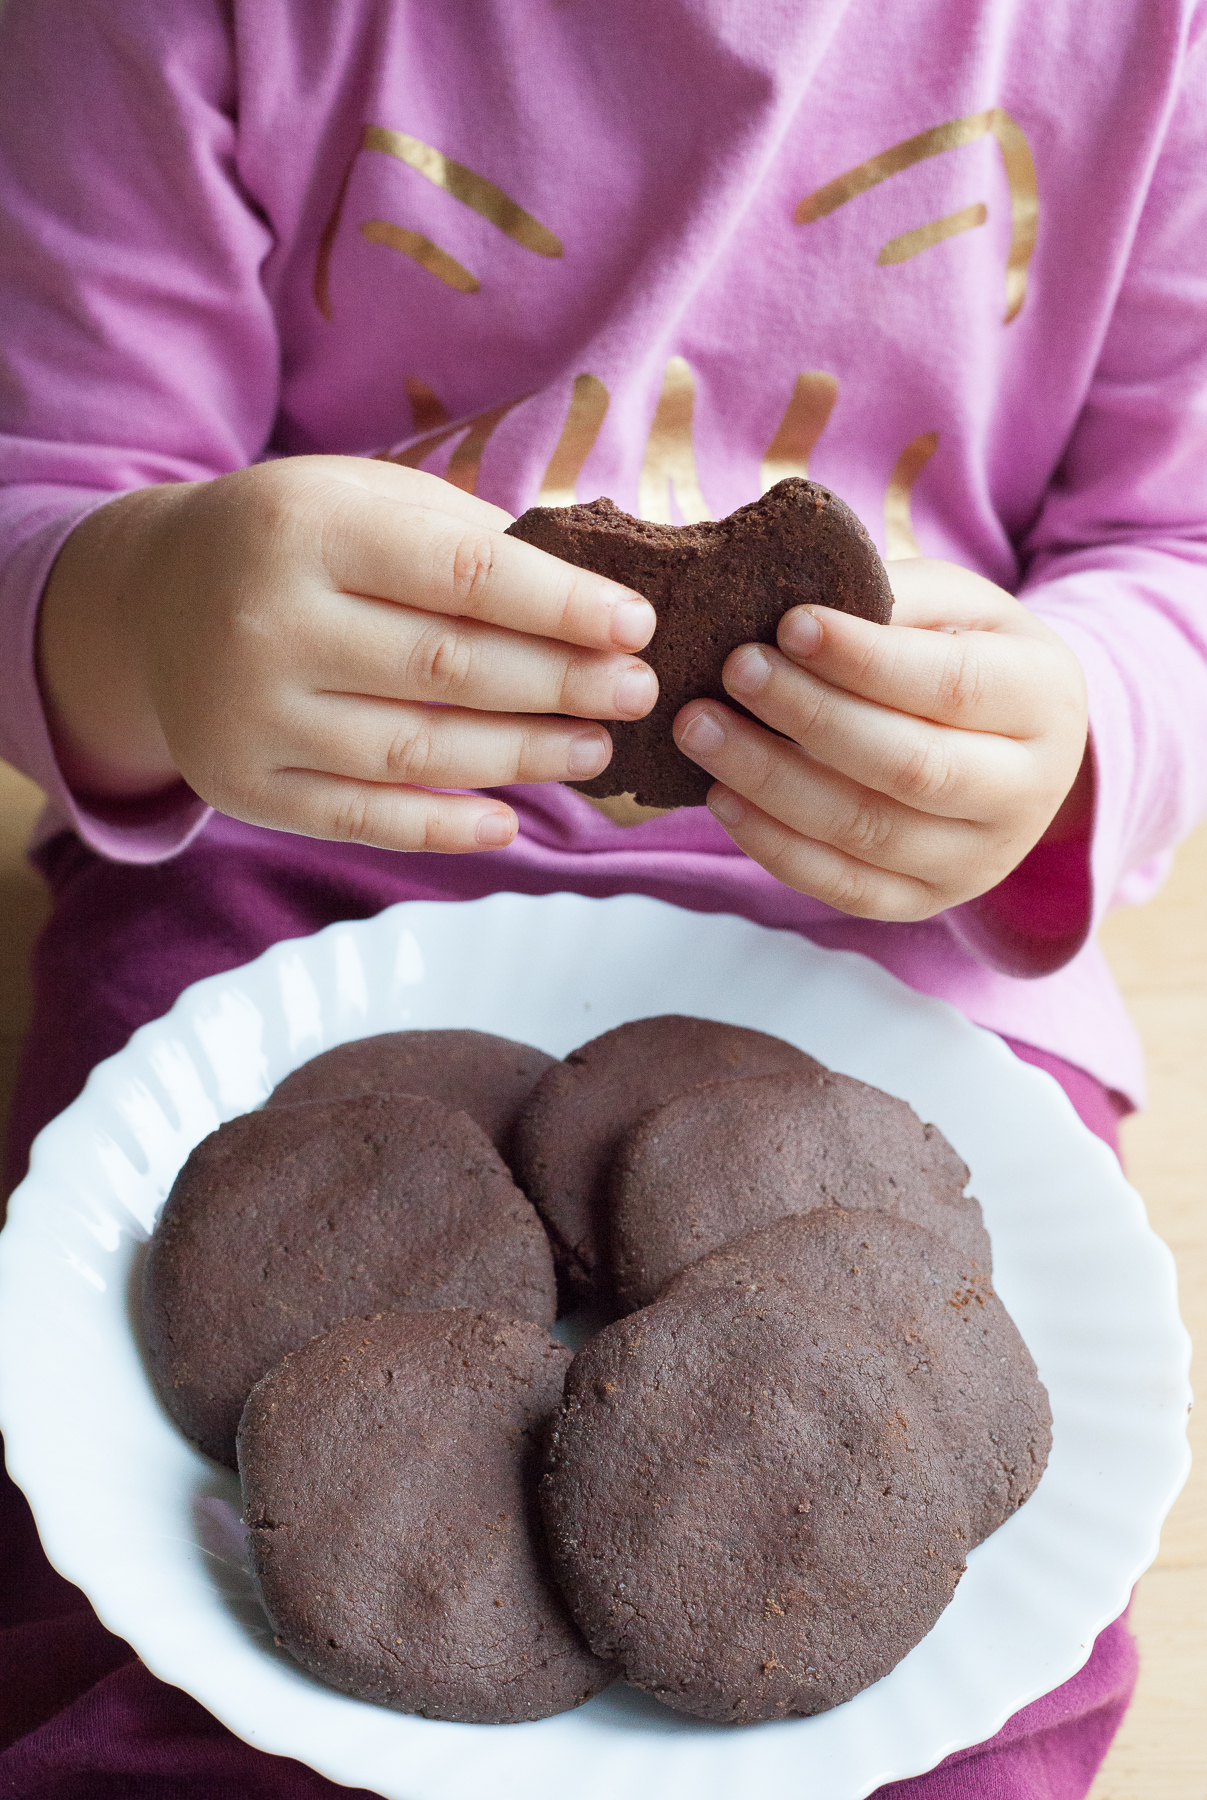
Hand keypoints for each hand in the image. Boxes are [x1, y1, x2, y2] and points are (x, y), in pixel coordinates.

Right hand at [38, 457, 656, 851]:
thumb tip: (595, 604)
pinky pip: (361, 819)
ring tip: (594, 748)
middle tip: (636, 693)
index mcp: (307, 527)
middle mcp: (267, 621)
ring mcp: (249, 714)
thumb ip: (464, 539)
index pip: (462, 573)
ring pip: (415, 751)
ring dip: (522, 757)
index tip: (636, 626)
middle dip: (559, 683)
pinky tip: (510, 820)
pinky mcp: (243, 787)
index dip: (560, 605)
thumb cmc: (294, 541)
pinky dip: (443, 829)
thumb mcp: (363, 498)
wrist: (150, 601)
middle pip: (448, 667)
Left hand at [671, 559, 1089, 920]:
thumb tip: (792, 614)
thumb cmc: (967, 656)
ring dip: (772, 781)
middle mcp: (1024, 791)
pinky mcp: (925, 901)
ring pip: (868, 832)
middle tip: (734, 670)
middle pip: (909, 766)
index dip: (865, 660)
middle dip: (809, 717)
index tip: (790, 624)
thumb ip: (892, 601)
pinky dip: (774, 846)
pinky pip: (844, 887)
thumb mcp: (956, 606)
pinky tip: (722, 796)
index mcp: (1042, 699)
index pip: (951, 684)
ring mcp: (976, 859)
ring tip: (701, 729)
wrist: (1016, 749)